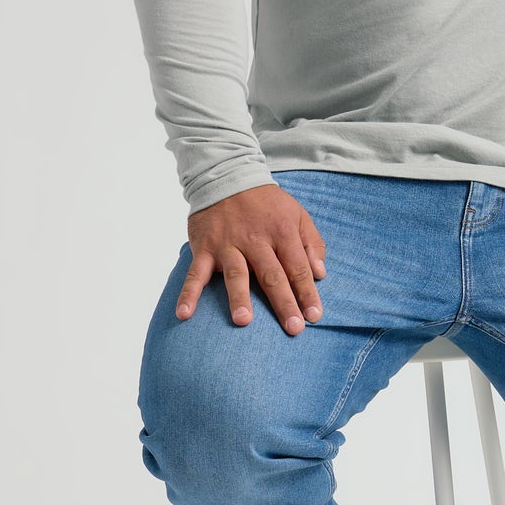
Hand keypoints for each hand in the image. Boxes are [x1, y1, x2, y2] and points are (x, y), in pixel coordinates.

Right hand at [177, 184, 327, 334]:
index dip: (307, 293)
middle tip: (293, 328)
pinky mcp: (204, 247)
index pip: (298, 267)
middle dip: (283, 302)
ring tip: (244, 321)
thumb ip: (312, 243)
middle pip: (272, 275)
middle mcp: (255, 239)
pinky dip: (189, 293)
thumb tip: (320, 274)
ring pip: (236, 274)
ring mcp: (228, 244)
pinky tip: (184, 313)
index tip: (314, 316)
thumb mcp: (297, 214)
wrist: (226, 176)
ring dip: (239, 298)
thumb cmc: (267, 203)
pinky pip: (195, 273)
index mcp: (282, 231)